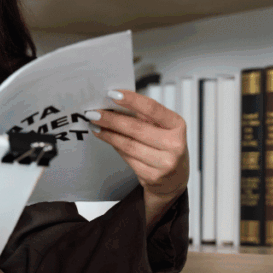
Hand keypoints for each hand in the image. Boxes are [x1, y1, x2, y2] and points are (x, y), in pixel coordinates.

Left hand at [86, 90, 188, 228]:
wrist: (175, 178)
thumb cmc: (167, 146)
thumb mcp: (163, 127)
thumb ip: (143, 115)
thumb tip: (114, 105)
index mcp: (177, 125)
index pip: (152, 108)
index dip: (131, 100)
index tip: (112, 94)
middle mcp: (174, 144)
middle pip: (136, 128)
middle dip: (111, 119)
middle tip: (95, 113)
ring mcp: (164, 163)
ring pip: (128, 145)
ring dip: (109, 134)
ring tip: (96, 126)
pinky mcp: (152, 177)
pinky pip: (127, 158)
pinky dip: (115, 146)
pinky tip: (108, 139)